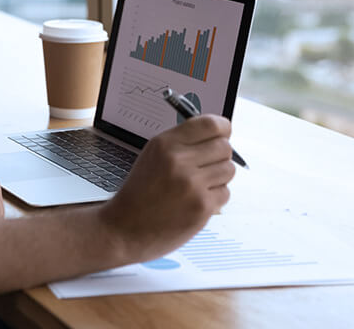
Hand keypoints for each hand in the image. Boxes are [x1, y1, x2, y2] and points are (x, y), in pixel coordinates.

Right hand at [98, 115, 235, 262]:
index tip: (222, 134)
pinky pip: (225, 193)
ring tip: (198, 186)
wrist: (124, 228)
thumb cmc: (139, 193)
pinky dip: (215, 198)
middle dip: (220, 156)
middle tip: (207, 166)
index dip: (222, 128)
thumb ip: (182, 143)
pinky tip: (195, 201)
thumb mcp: (152, 156)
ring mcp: (192, 185)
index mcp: (165, 144)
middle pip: (224, 147)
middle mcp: (179, 161)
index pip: (211, 124)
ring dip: (219, 177)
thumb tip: (218, 135)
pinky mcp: (202, 207)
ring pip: (229, 170)